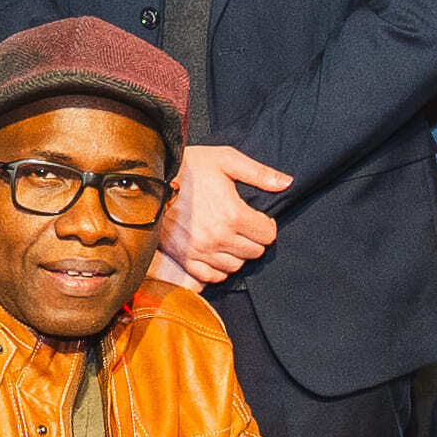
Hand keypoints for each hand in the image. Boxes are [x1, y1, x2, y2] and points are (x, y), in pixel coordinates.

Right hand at [159, 142, 293, 289]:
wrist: (150, 179)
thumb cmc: (190, 167)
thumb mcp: (226, 160)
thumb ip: (259, 173)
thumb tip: (286, 183)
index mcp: (233, 214)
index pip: (268, 235)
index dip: (266, 225)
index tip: (257, 218)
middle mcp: (218, 238)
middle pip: (254, 252)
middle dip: (253, 239)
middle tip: (243, 226)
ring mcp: (201, 251)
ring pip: (235, 266)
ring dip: (236, 254)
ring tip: (228, 237)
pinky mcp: (185, 259)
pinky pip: (212, 277)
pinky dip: (218, 268)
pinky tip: (215, 252)